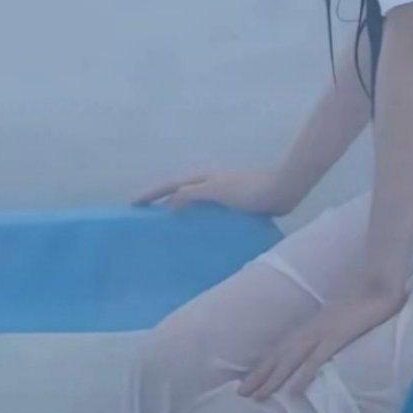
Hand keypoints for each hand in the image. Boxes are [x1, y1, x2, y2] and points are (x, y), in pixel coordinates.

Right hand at [131, 167, 298, 216]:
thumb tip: (169, 204)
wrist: (282, 190)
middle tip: (141, 220)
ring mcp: (220, 194)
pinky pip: (204, 212)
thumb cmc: (249, 190)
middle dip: (158, 202)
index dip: (149, 195)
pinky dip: (193, 219)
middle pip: (176, 192)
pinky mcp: (231, 205)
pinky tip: (195, 234)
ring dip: (175, 212)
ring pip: (190, 203)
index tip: (130, 206)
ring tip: (163, 230)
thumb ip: (192, 194)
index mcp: (201, 178)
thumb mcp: (217, 190)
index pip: (168, 186)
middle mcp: (208, 183)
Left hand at [238, 277, 407, 400]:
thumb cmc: (364, 299)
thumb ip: (330, 329)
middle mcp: (312, 327)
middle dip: (260, 374)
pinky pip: (317, 358)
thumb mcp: (341, 317)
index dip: (266, 363)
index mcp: (313, 323)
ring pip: (291, 358)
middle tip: (241, 393)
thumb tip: (322, 344)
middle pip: (280, 354)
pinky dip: (303, 374)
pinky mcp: (338, 335)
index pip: (283, 346)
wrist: (380, 283)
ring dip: (273, 377)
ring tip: (256, 395)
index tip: (251, 379)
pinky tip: (293, 391)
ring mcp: (323, 331)